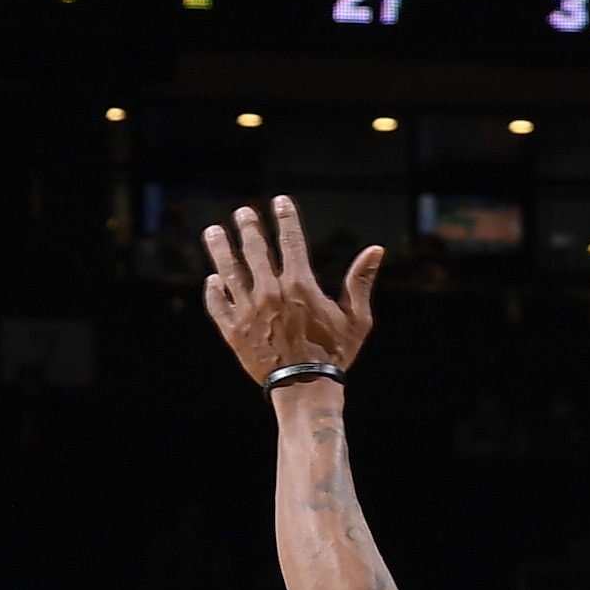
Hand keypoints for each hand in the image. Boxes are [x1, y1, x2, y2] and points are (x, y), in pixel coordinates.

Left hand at [203, 197, 378, 388]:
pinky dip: (213, 290)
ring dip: (219, 248)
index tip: (279, 201)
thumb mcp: (357, 318)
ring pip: (227, 270)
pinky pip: (217, 304)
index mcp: (300, 284)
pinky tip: (213, 280)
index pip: (290, 239)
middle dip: (248, 226)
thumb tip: (376, 250)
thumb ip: (360, 281)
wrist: (305, 388)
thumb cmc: (335, 354)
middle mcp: (269, 291)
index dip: (285, 216)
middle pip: (253, 248)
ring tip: (212, 232)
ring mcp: (247, 309)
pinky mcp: (232, 330)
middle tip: (242, 212)